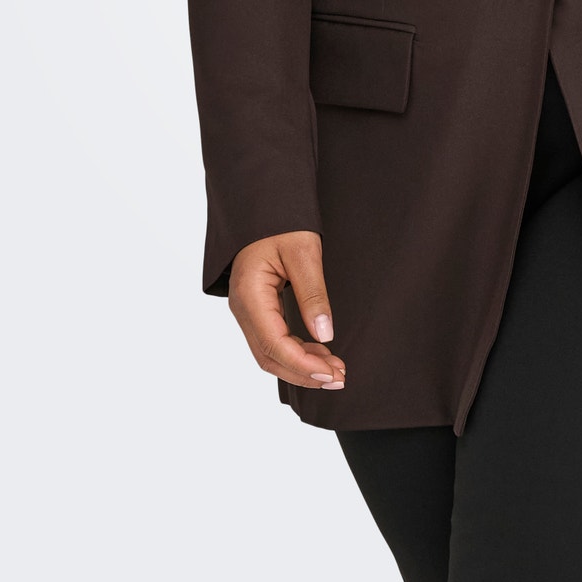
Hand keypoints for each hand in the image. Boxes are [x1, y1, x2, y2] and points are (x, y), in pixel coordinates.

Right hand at [228, 230, 347, 391]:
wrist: (263, 203)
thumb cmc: (281, 221)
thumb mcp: (303, 251)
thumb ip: (313, 293)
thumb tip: (325, 334)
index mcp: (249, 294)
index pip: (273, 344)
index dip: (302, 364)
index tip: (331, 373)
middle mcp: (242, 307)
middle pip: (269, 356)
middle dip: (304, 372)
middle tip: (340, 378)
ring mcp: (246, 309)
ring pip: (269, 352)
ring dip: (301, 366)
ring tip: (334, 370)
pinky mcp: (256, 307)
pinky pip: (272, 339)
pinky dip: (295, 352)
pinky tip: (319, 353)